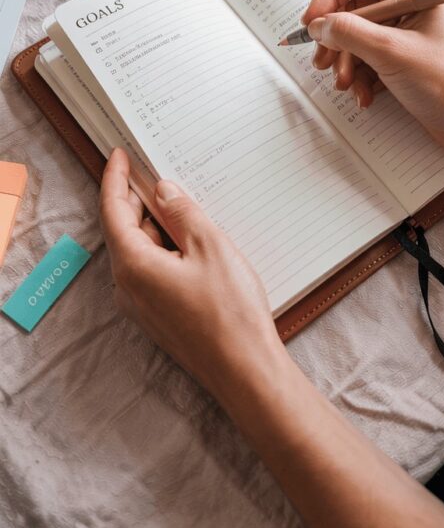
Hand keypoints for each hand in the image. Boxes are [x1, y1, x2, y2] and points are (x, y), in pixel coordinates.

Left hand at [100, 148, 283, 400]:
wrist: (245, 371)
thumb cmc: (230, 312)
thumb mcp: (210, 247)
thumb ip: (183, 213)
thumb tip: (164, 192)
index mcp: (133, 265)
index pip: (113, 211)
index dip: (115, 179)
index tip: (118, 155)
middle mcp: (128, 287)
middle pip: (124, 230)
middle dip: (136, 200)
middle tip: (153, 171)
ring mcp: (142, 305)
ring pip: (140, 252)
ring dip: (155, 225)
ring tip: (181, 203)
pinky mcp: (159, 316)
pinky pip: (152, 271)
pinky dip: (164, 248)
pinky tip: (190, 240)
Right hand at [302, 0, 443, 151]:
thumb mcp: (391, 52)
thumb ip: (348, 32)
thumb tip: (318, 24)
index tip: (311, 25)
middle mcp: (410, 3)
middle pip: (353, 8)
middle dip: (336, 38)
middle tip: (324, 62)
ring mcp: (408, 31)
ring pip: (357, 36)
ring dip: (346, 62)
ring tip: (347, 84)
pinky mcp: (406, 57)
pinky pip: (368, 58)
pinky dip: (360, 76)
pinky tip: (364, 95)